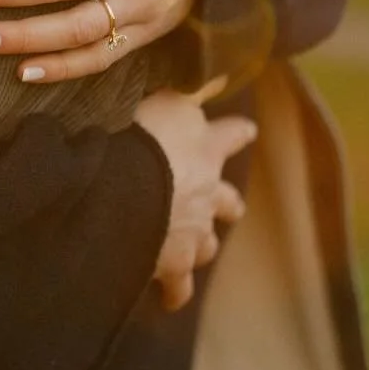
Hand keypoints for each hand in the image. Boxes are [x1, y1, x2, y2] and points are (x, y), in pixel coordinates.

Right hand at [133, 92, 254, 312]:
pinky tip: (171, 298)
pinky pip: (179, 285)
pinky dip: (176, 290)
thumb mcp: (164, 100)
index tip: (247, 132)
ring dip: (203, 243)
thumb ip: (189, 90)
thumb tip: (220, 71)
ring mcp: (193, 229)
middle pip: (227, 201)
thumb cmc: (137, 135)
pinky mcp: (175, 262)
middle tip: (231, 207)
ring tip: (196, 249)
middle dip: (228, 204)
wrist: (122, 186)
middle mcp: (206, 190)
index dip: (237, 133)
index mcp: (204, 147)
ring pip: (207, 242)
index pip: (230, 134)